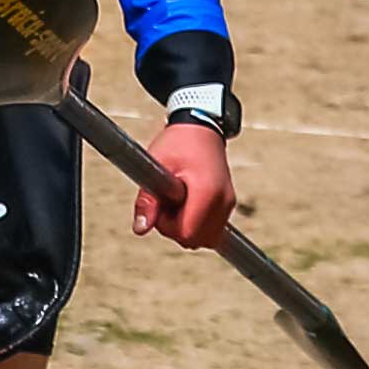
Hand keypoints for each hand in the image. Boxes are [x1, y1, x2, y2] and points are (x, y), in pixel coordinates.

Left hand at [135, 117, 235, 251]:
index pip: (187, 234)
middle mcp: (223, 201)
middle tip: (168, 201)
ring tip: (179, 199)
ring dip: (187, 227)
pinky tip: (188, 202)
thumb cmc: (178, 143)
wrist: (200, 127)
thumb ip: (147, 201)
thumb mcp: (155, 167)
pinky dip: (197, 223)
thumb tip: (140, 229)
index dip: (168, 225)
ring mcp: (228, 204)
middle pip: (197, 240)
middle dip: (177, 228)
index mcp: (207, 192)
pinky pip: (211, 229)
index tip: (162, 204)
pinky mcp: (228, 205)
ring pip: (205, 238)